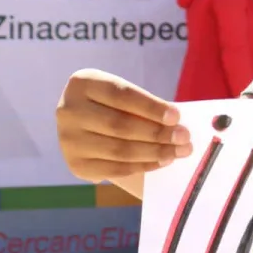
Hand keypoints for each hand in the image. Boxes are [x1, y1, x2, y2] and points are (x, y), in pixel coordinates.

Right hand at [56, 69, 190, 196]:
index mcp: (83, 83)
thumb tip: (178, 126)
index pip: (121, 95)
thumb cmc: (117, 106)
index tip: (176, 117)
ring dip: (155, 152)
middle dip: (157, 133)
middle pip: (119, 125)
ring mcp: (68, 140)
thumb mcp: (126, 97)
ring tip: (178, 152)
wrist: (90, 129)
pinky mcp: (76, 164)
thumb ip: (146, 107)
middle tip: (185, 138)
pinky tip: (161, 162)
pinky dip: (143, 166)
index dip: (150, 107)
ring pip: (119, 150)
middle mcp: (69, 110)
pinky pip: (115, 169)